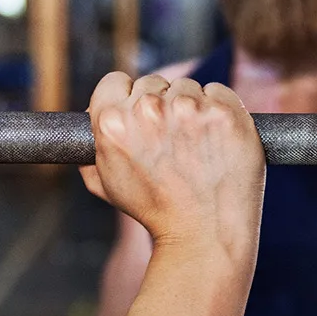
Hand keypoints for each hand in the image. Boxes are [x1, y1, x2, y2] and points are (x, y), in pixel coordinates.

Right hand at [79, 72, 264, 265]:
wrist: (204, 235)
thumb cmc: (156, 212)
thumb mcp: (107, 183)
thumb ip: (92, 148)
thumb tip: (91, 117)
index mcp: (112, 122)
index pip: (116, 81)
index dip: (127, 98)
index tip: (142, 116)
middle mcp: (148, 109)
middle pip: (154, 83)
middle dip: (162, 105)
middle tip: (174, 141)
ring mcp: (190, 108)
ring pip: (188, 86)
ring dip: (193, 108)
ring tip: (198, 147)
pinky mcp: (225, 111)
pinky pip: (219, 92)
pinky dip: (220, 111)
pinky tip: (218, 141)